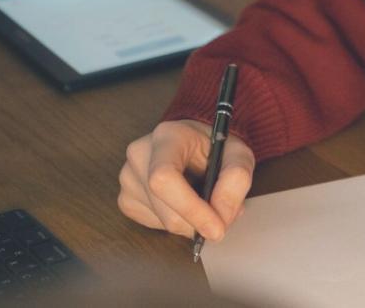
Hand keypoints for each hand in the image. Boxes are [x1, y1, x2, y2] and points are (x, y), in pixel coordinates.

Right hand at [118, 119, 255, 240]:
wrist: (194, 143)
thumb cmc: (215, 146)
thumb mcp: (238, 153)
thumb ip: (237, 179)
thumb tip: (221, 216)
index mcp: (166, 137)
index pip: (164, 178)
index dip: (190, 208)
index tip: (215, 228)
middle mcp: (140, 155)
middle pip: (165, 208)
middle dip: (199, 222)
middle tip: (224, 216)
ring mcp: (128, 178)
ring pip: (162, 222)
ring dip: (191, 222)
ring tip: (205, 200)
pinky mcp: (126, 199)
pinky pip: (155, 226)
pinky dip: (177, 222)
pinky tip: (184, 202)